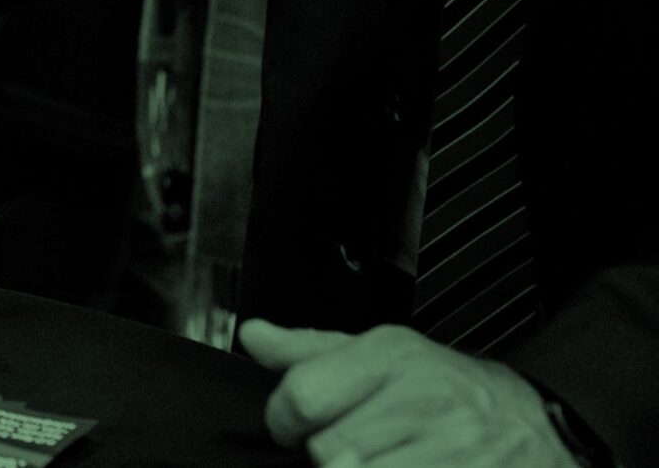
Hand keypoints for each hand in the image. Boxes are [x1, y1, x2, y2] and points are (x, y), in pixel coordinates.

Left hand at [242, 320, 577, 465]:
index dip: (285, 420)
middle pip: (328, 450)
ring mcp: (451, 448)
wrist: (539, 426)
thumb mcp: (382, 354)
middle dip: (329, 456)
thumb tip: (252, 335)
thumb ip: (311, 351)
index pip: (301, 395)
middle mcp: (422, 399)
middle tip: (353, 448)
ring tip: (378, 460)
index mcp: (390, 356)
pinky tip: (402, 467)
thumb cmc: (449, 391)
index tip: (295, 427)